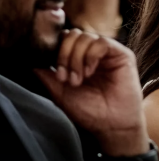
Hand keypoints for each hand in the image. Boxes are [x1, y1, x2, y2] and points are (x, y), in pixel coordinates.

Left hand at [34, 29, 147, 155]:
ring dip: (77, 58)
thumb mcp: (61, 93)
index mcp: (81, 60)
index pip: (65, 40)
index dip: (57, 52)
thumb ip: (48, 76)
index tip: (58, 75)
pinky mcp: (122, 55)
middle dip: (64, 54)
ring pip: (85, 37)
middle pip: (73, 34)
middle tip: (67, 77)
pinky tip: (90, 71)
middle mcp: (95, 54)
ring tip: (79, 79)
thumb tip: (33, 62)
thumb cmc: (91, 112)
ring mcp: (109, 54)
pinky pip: (102, 42)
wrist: (112, 125)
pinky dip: (91, 56)